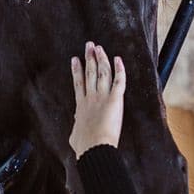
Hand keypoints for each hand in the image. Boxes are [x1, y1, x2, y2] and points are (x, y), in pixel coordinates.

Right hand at [68, 41, 124, 156]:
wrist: (94, 147)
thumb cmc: (84, 145)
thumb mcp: (75, 134)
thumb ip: (77, 126)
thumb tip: (76, 126)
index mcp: (81, 105)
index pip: (78, 83)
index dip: (76, 70)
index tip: (75, 59)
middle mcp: (90, 98)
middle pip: (89, 73)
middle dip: (89, 58)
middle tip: (89, 46)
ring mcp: (101, 97)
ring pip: (101, 73)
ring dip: (100, 59)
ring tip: (98, 47)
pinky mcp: (114, 100)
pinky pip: (118, 81)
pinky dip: (119, 69)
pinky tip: (118, 59)